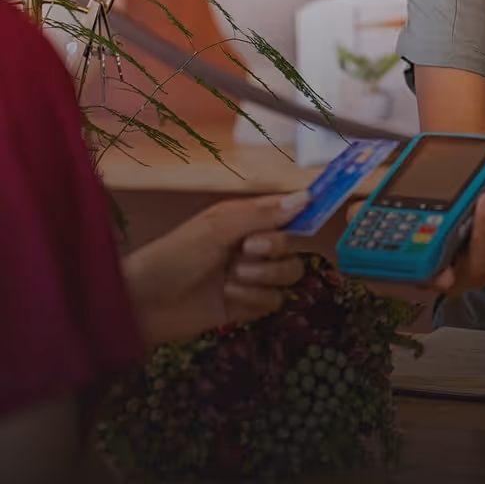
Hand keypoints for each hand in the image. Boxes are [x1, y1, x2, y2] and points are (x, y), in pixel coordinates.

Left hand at [123, 191, 308, 345]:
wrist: (142, 306)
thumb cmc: (173, 256)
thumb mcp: (217, 227)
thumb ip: (262, 214)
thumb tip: (305, 197)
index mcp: (246, 219)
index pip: (288, 211)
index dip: (305, 212)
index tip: (322, 211)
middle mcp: (253, 246)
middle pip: (293, 245)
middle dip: (273, 250)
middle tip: (245, 252)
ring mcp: (251, 277)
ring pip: (288, 275)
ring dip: (263, 277)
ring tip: (233, 279)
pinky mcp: (246, 307)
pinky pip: (273, 302)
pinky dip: (254, 300)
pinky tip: (229, 298)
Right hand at [345, 176, 484, 297]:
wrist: (436, 211)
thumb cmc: (409, 218)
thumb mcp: (379, 216)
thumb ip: (364, 216)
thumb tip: (354, 212)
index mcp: (430, 273)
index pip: (432, 281)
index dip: (438, 281)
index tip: (444, 276)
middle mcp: (463, 275)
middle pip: (482, 261)